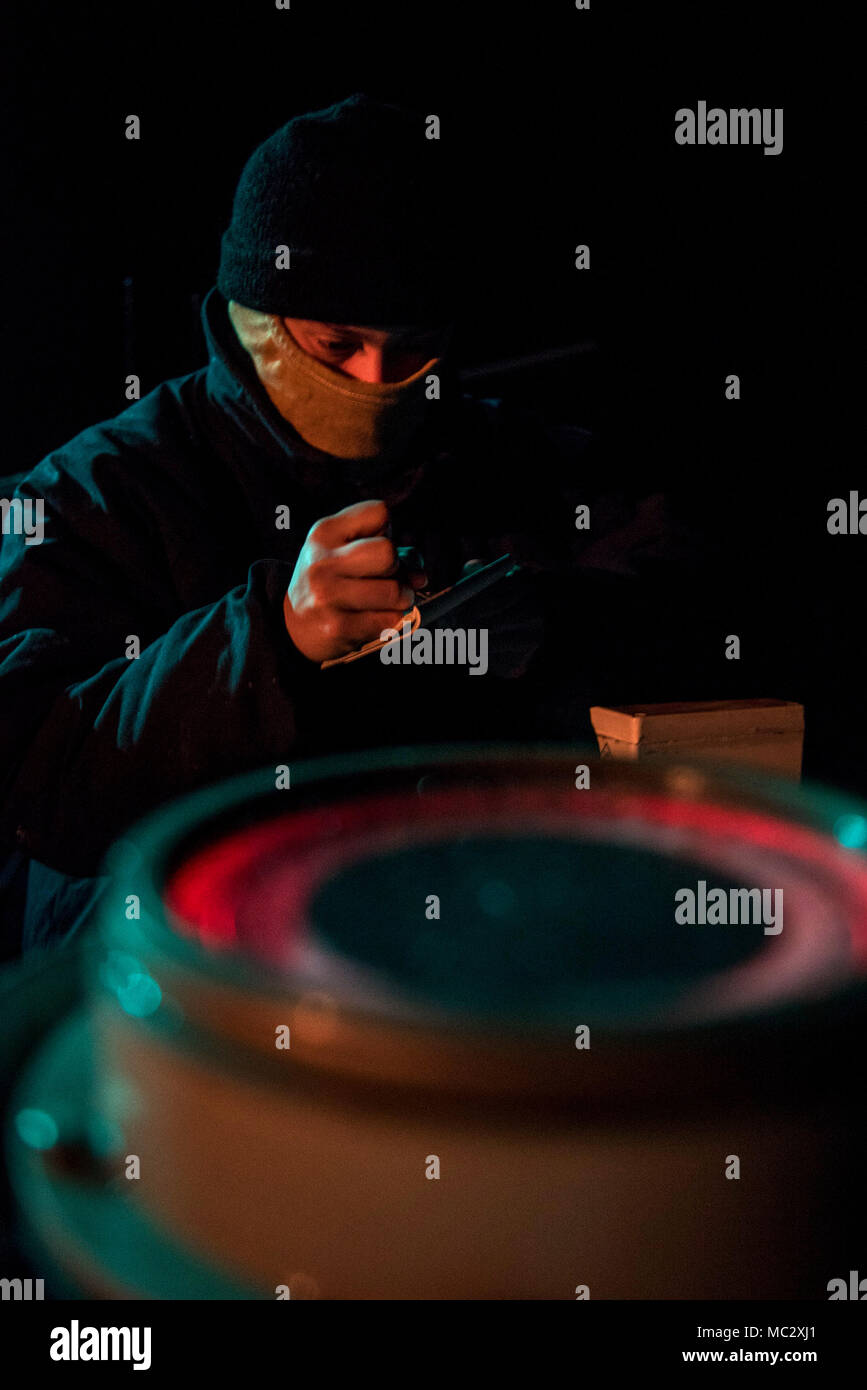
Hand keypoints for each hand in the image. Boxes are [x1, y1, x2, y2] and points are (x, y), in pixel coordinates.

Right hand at [283, 500, 426, 662]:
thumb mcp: (347, 553)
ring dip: (401, 599)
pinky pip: (389, 620)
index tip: (373, 547)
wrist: (292, 625)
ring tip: (384, 601)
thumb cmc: (331, 582)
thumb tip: (420, 575)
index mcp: (325, 532)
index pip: (380, 512)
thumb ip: (390, 551)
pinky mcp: (336, 627)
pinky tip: (373, 618)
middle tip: (385, 577)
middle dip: (396, 567)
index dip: (388, 531)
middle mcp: (322, 561)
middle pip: (387, 552)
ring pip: (395, 591)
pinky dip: (390, 621)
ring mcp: (327, 595)